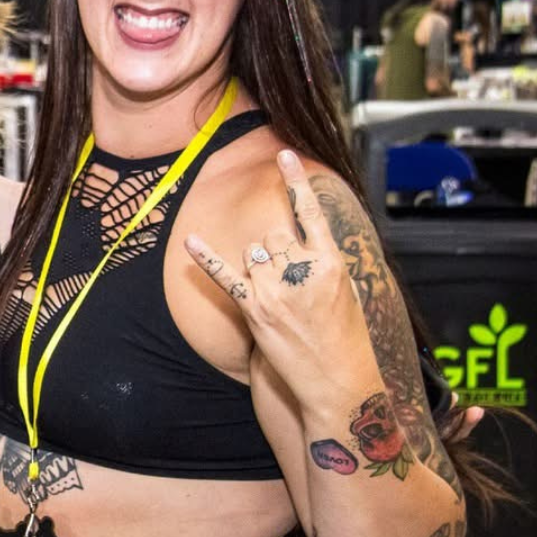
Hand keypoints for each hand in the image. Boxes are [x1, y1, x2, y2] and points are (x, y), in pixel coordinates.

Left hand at [183, 150, 373, 397]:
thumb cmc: (345, 339)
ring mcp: (276, 288)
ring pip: (253, 253)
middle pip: (272, 234)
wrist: (338, 382)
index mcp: (330, 261)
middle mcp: (301, 269)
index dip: (295, 181)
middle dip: (274, 250)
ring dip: (258, 267)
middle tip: (287, 282)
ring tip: (277, 299)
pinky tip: (191, 241)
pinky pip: (225, 274)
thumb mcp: (345, 292)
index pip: (310, 211)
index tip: (284, 154)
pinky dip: (206, 257)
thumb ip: (319, 262)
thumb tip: (292, 241)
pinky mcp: (254, 308)